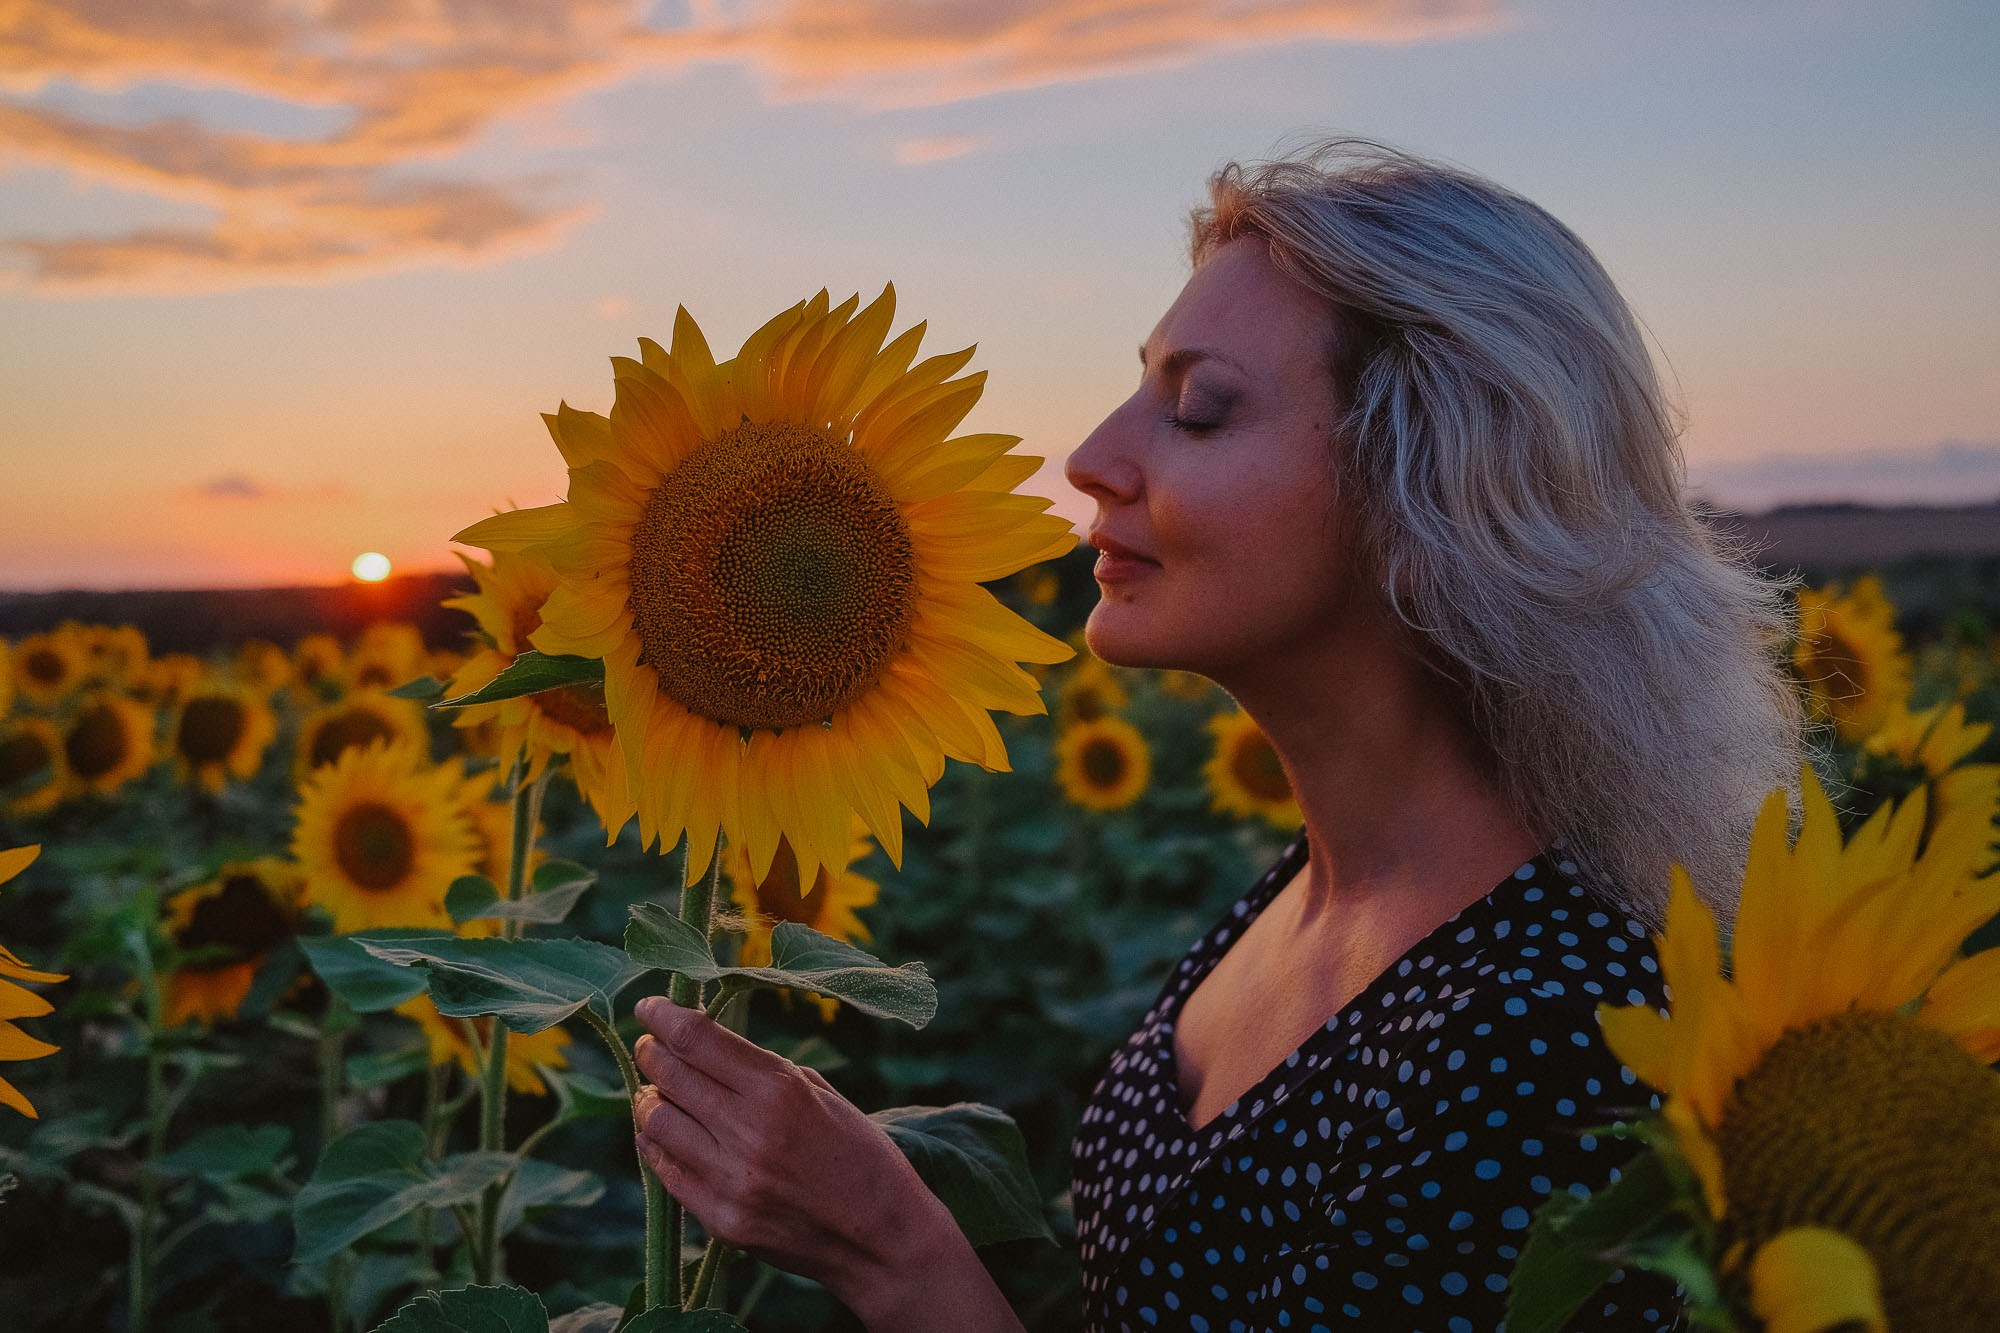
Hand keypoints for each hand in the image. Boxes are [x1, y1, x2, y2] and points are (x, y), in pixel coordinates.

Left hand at [632, 994, 1017, 1327]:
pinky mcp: (721, 1220)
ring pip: (656, 1122)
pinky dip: (657, 1146)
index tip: (649, 1008)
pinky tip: (661, 1135)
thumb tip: (706, 1049)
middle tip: (649, 1048)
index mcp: (780, 1090)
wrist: (882, 1239)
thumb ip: (763, 1073)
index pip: (697, 1040)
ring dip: (648, 1101)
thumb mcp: (822, 1096)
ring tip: (654, 1094)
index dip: (663, 1017)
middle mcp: (750, 1131)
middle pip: (669, 1075)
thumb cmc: (861, 1156)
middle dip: (651, 1053)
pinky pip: (666, 1172)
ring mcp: (731, 1179)